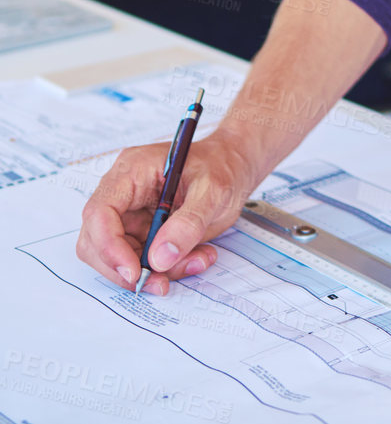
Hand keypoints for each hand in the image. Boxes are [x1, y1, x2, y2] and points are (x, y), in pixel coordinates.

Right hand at [76, 130, 257, 294]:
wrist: (234, 165)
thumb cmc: (222, 165)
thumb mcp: (213, 190)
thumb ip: (188, 223)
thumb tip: (159, 259)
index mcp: (131, 171)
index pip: (99, 213)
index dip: (109, 247)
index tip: (134, 273)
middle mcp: (123, 192)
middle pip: (98, 241)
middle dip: (127, 269)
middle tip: (162, 283)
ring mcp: (130, 212)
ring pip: (119, 258)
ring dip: (153, 271)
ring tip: (196, 260)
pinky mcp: (141, 230)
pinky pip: (141, 260)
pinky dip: (166, 268)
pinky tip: (196, 256)